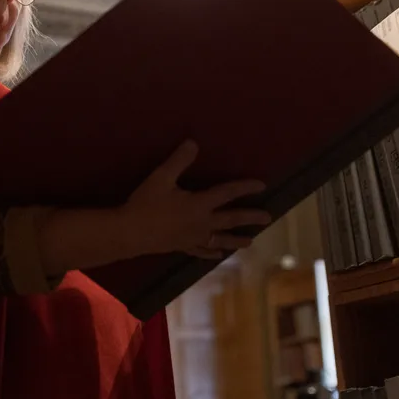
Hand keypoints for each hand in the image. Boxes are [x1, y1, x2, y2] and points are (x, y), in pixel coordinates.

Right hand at [120, 140, 271, 259]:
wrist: (130, 233)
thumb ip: (179, 160)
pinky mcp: (182, 247)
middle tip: (268, 218)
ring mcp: (193, 237)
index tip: (262, 185)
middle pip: (230, 219)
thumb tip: (194, 143)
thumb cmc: (146, 204)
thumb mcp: (161, 177)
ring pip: (220, 239)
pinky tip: (220, 254)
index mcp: (199, 204)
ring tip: (251, 242)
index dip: (244, 187)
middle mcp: (202, 222)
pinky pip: (202, 250)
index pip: (227, 193)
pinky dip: (212, 252)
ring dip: (236, 239)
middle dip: (250, 217)